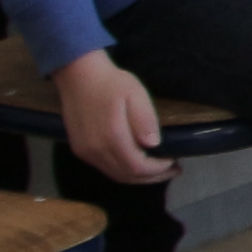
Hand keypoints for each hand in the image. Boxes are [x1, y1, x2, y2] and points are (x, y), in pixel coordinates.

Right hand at [52, 51, 170, 184]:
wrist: (78, 75)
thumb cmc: (111, 83)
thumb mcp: (136, 95)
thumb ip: (145, 121)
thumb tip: (153, 144)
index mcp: (111, 137)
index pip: (138, 167)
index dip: (158, 169)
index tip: (173, 161)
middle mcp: (95, 150)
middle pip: (127, 176)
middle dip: (152, 177)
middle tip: (172, 170)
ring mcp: (85, 151)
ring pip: (115, 175)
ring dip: (137, 176)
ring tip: (157, 170)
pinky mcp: (79, 149)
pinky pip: (104, 168)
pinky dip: (123, 170)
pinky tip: (135, 162)